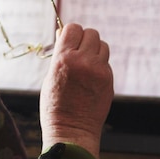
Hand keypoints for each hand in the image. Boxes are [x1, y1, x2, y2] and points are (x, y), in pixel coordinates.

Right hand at [39, 23, 113, 158]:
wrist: (72, 131)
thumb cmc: (55, 105)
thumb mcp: (50, 76)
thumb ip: (59, 54)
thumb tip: (63, 35)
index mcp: (64, 59)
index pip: (73, 28)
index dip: (70, 32)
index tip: (68, 40)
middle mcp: (83, 61)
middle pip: (91, 33)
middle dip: (84, 39)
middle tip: (78, 51)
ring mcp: (99, 71)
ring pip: (102, 45)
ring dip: (94, 50)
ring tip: (86, 64)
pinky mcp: (109, 80)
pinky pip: (106, 62)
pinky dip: (99, 65)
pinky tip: (91, 79)